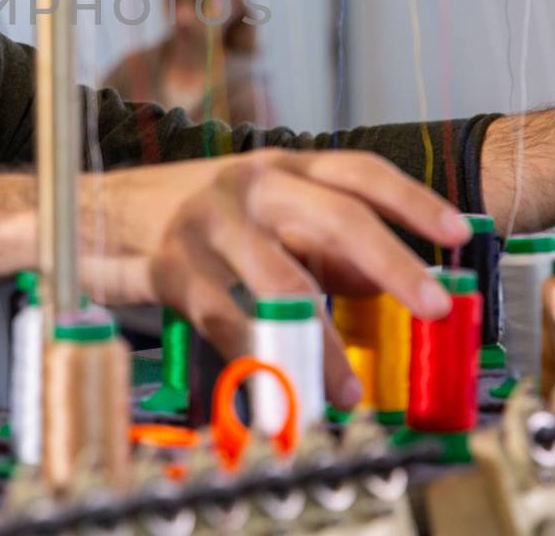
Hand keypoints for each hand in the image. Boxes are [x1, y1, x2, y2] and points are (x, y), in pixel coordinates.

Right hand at [84, 149, 470, 409]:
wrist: (95, 209)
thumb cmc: (195, 216)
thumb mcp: (263, 215)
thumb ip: (321, 244)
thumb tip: (385, 283)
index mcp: (282, 166)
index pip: (360, 172)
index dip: (413, 201)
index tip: (459, 233)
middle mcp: (251, 184)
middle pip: (337, 216)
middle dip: (394, 264)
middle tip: (434, 306)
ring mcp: (209, 221)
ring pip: (285, 282)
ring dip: (325, 344)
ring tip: (349, 388)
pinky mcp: (171, 265)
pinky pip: (227, 321)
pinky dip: (258, 361)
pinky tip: (279, 387)